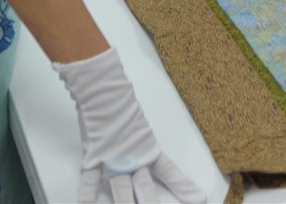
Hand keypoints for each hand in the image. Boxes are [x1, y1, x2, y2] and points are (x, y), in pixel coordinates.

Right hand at [54, 47, 205, 203]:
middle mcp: (132, 158)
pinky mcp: (93, 159)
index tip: (197, 199)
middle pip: (145, 188)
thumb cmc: (121, 102)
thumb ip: (142, 140)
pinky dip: (87, 195)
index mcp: (148, 148)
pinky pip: (89, 181)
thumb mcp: (139, 123)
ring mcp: (112, 160)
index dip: (183, 186)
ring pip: (120, 190)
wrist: (103, 92)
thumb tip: (144, 141)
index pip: (169, 172)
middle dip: (151, 203)